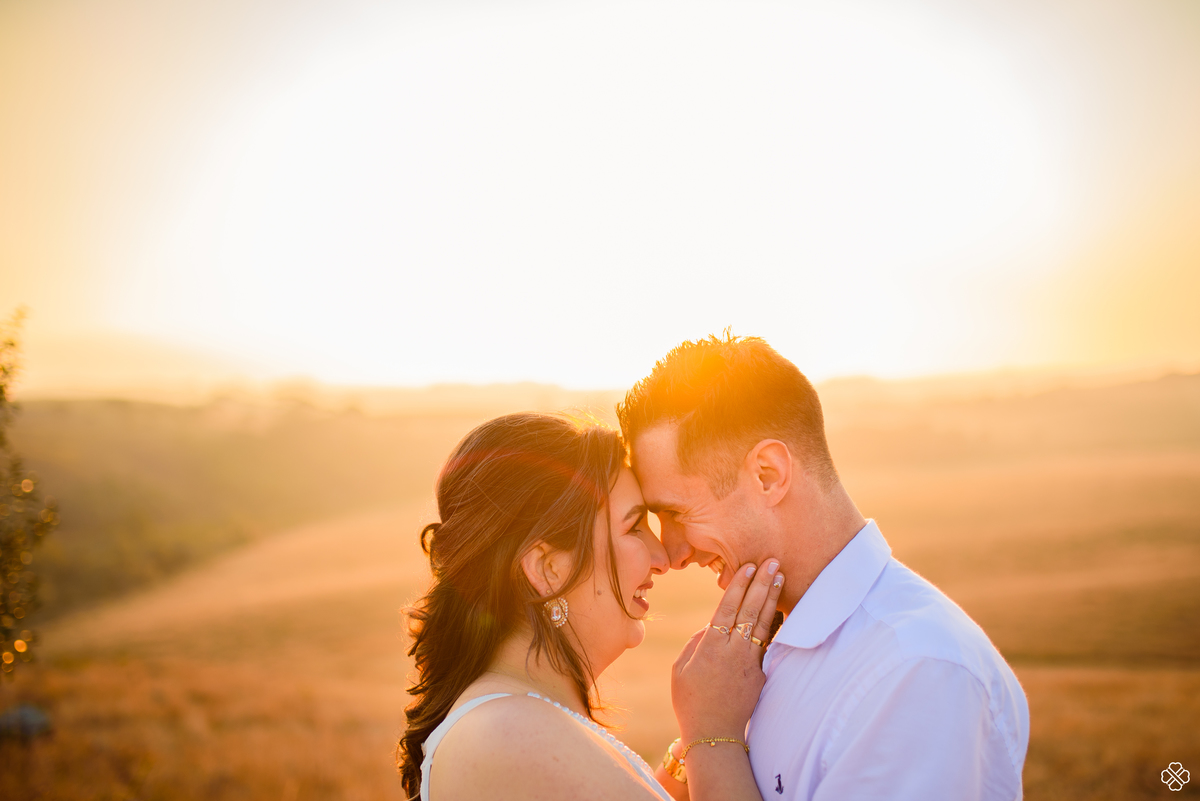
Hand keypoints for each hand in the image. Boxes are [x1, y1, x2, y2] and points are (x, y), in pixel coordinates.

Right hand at [671, 559, 783, 742]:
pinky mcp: (760, 674)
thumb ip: (695, 643)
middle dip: (762, 582)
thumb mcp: (681, 670)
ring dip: (773, 597)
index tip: (749, 566)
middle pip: (750, 609)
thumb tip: (710, 626)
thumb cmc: (690, 701)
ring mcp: (749, 662)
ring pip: (763, 622)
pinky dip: (776, 624)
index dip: (739, 585)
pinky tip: (783, 609)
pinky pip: (769, 644)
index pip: (727, 607)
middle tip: (774, 561)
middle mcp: (732, 650)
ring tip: (781, 577)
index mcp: (710, 645)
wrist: (713, 735)